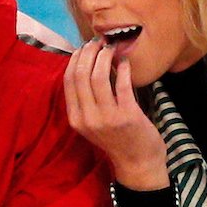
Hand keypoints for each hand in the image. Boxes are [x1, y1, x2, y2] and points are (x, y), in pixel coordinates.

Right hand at [63, 38, 167, 189]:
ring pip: (98, 77)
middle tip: (98, 42)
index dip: (76, 59)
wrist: (138, 164)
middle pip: (81, 75)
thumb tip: (87, 65)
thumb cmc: (117, 140)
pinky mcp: (127, 116)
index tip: (84, 48)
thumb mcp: (93, 124)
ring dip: (105, 57)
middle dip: (89, 53)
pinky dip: (123, 68)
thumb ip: (87, 100)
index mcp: (76, 119)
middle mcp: (88, 118)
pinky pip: (122, 84)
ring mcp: (107, 118)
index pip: (68, 81)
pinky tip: (125, 62)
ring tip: (111, 48)